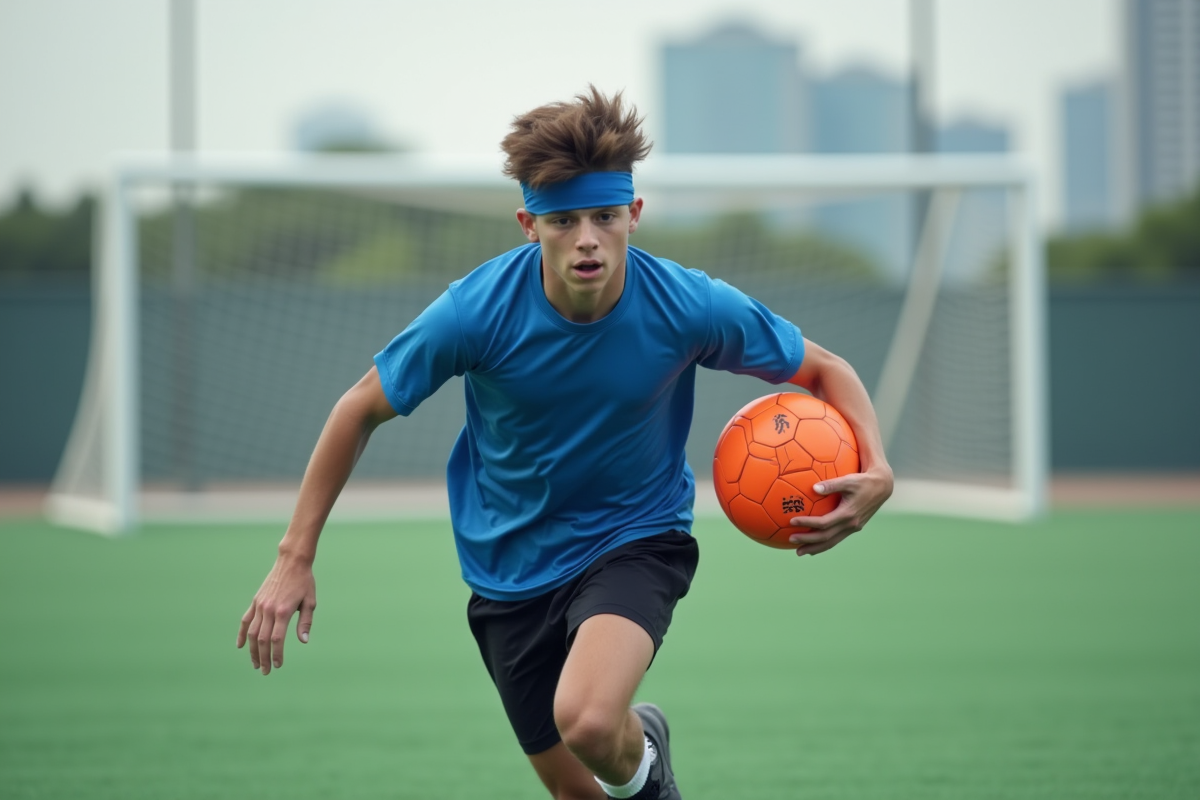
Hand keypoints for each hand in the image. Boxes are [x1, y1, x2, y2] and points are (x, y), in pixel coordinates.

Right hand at [236, 553, 316, 674]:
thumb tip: (304, 641)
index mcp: (284, 611)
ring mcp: (260, 605)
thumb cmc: (305, 582)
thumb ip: (306, 622)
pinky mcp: (256, 601)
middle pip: (262, 640)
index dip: (277, 654)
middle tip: (266, 671)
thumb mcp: (310, 601)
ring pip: (251, 633)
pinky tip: (240, 646)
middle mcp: (269, 610)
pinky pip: (245, 620)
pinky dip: (241, 634)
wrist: (292, 561)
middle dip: (263, 658)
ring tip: (256, 663)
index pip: (277, 640)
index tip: (278, 665)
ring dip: (252, 650)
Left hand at [787, 466, 893, 556]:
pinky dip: (825, 543)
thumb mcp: (848, 480)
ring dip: (815, 547)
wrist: (882, 487)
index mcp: (848, 514)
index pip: (823, 523)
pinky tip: (814, 545)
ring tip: (800, 552)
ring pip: (832, 542)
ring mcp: (853, 527)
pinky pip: (837, 538)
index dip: (807, 524)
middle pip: (826, 537)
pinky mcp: (854, 527)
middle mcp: (851, 524)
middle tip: (791, 540)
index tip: (792, 521)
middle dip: (808, 541)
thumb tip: (813, 487)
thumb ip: (831, 484)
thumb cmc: (863, 480)